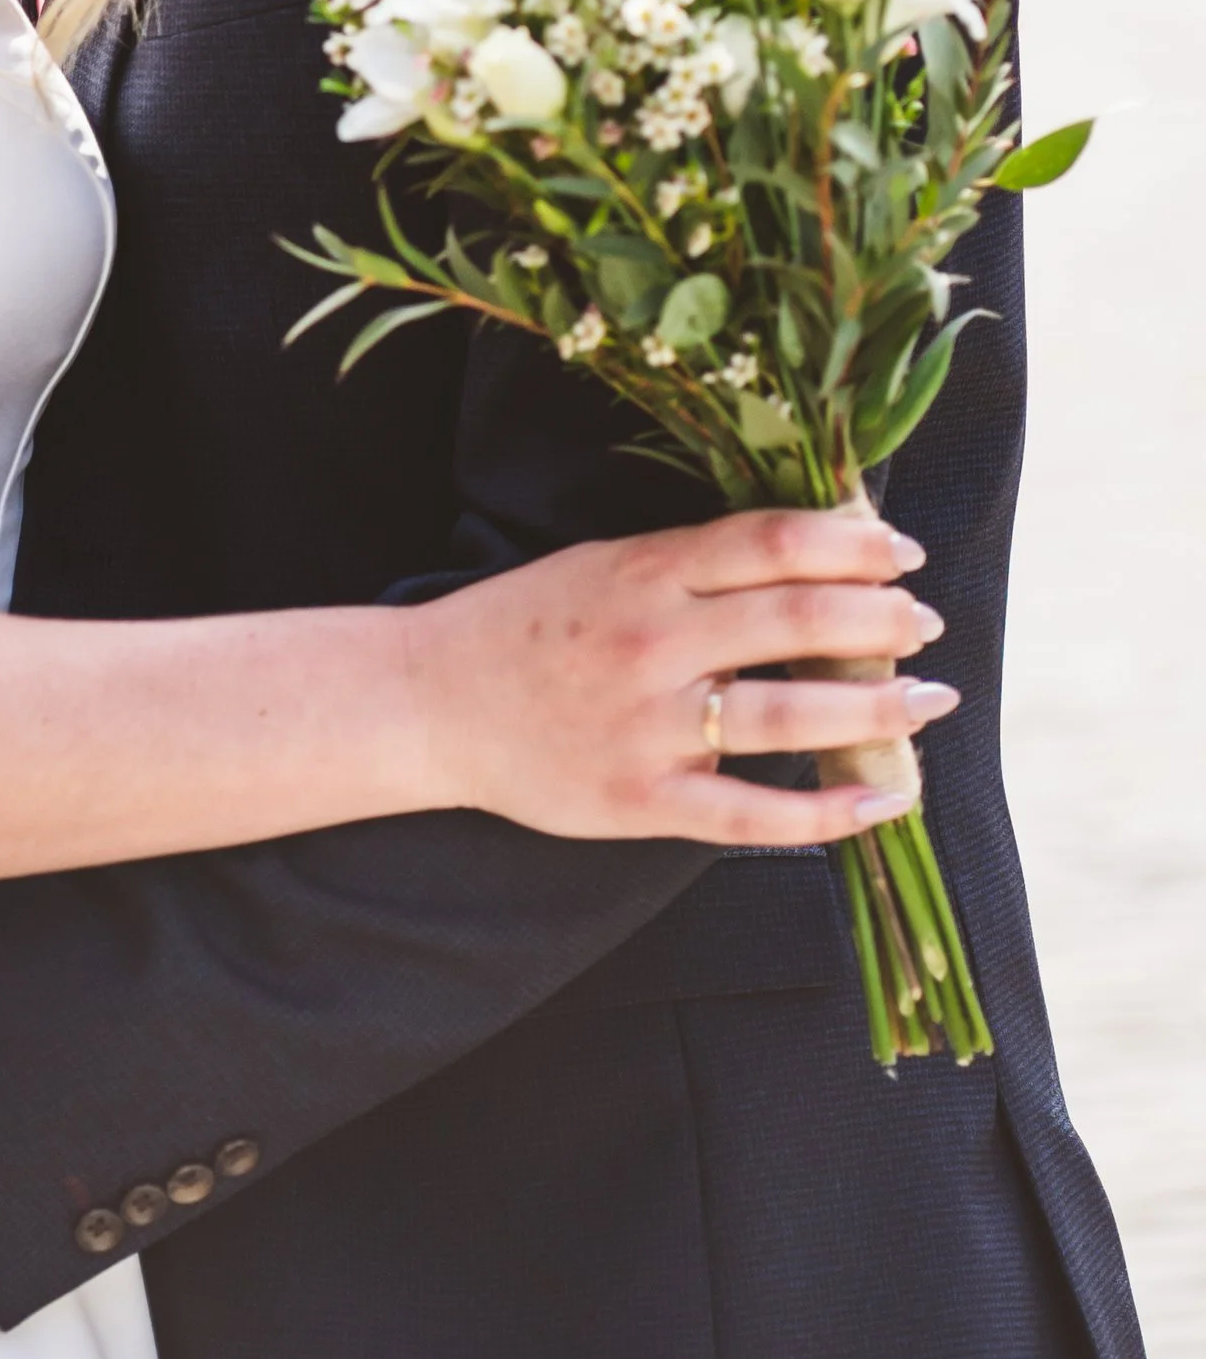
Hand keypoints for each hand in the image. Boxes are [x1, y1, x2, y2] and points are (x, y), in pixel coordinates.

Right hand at [410, 505, 956, 844]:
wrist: (429, 701)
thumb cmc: (525, 625)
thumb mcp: (603, 564)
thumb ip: (693, 561)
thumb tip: (808, 556)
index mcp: (644, 571)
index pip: (774, 543)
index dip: (856, 545)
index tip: (905, 554)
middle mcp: (653, 642)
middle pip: (799, 619)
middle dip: (883, 620)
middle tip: (926, 625)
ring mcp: (649, 726)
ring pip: (792, 715)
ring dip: (880, 707)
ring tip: (929, 698)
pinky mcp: (641, 800)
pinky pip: (754, 815)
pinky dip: (831, 814)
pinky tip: (885, 802)